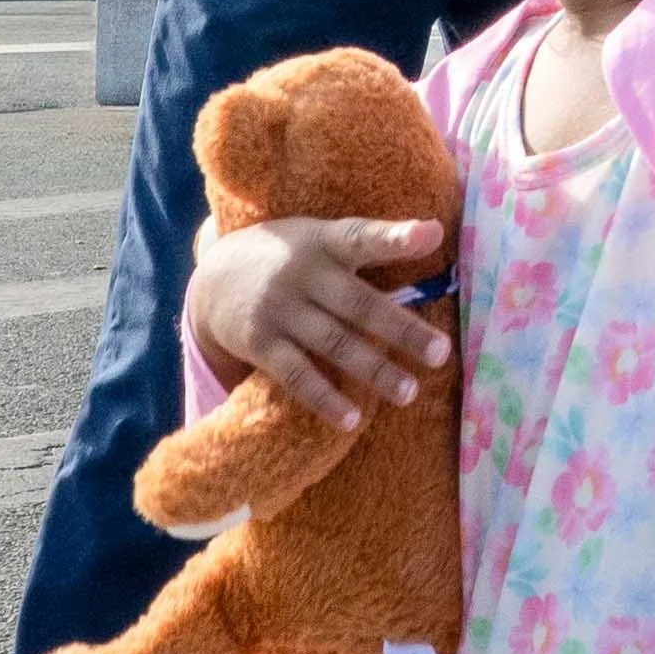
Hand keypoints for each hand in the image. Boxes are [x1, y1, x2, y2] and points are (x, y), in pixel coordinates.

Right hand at [186, 215, 451, 431]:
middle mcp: (302, 273)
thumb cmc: (289, 257)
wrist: (214, 277)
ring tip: (408, 392)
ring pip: (333, 343)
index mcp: (323, 242)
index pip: (361, 236)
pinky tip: (351, 419)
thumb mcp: (318, 237)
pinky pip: (296, 374)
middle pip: (359, 303)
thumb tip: (438, 234)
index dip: (395, 236)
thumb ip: (367, 242)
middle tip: (441, 353)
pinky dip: (324, 398)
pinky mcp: (259, 342)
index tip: (432, 234)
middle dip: (401, 329)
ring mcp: (278, 309)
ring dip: (373, 370)